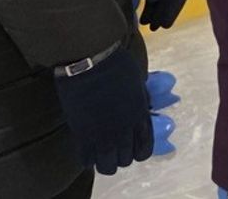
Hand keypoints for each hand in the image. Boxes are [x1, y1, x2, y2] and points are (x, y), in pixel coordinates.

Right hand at [53, 45, 152, 174]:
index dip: (138, 152)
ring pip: (108, 166)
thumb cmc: (116, 64)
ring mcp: (104, 134)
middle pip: (126, 160)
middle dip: (120, 157)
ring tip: (99, 155)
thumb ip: (140, 99)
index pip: (145, 149)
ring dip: (105, 163)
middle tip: (113, 149)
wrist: (90, 61)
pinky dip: (87, 160)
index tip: (131, 148)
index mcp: (140, 116)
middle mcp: (125, 129)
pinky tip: (86, 151)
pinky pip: (86, 160)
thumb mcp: (137, 82)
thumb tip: (142, 105)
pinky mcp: (82, 134)